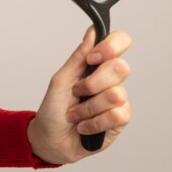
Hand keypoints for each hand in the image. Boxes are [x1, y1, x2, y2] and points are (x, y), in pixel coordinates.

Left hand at [27, 27, 131, 163]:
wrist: (50, 140)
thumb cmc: (53, 109)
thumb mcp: (60, 80)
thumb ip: (78, 57)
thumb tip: (92, 32)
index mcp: (96, 65)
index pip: (119, 42)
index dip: (111, 46)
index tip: (92, 58)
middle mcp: (111, 79)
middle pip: (120, 68)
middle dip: (92, 84)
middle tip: (76, 92)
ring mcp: (118, 100)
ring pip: (115, 95)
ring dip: (87, 108)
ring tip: (75, 114)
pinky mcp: (121, 120)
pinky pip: (116, 115)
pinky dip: (93, 122)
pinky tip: (84, 126)